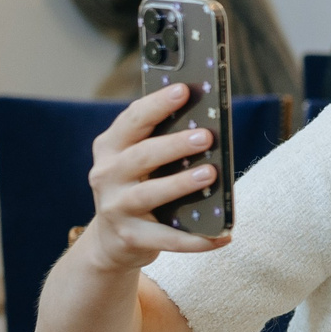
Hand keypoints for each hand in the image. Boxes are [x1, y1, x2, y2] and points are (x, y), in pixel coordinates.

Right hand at [80, 85, 231, 271]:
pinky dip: (195, 240)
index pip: (132, 120)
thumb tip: (208, 125)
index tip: (183, 90)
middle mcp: (107, 175)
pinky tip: (223, 236)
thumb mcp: (139, 162)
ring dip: (181, 184)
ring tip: (210, 174)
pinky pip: (167, 239)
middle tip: (206, 136)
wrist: (112, 241)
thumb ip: (162, 142)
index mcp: (110, 148)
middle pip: (141, 156)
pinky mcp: (130, 238)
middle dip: (173, 145)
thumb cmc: (137, 187)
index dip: (156, 104)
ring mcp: (116, 208)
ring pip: (150, 194)